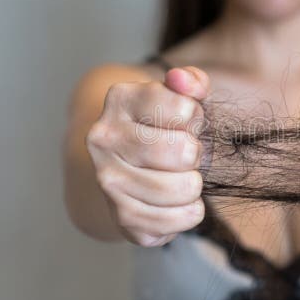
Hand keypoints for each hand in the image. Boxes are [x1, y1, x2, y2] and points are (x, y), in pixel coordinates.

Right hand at [86, 66, 209, 246]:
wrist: (125, 167)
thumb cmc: (162, 128)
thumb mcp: (179, 97)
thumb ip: (192, 82)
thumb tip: (184, 81)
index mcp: (120, 99)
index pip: (184, 109)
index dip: (195, 118)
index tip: (183, 122)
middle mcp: (105, 138)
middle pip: (184, 152)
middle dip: (195, 154)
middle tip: (183, 154)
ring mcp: (109, 180)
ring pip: (184, 188)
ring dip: (194, 185)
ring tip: (180, 177)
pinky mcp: (122, 217)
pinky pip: (180, 219)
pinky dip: (190, 212)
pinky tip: (176, 202)